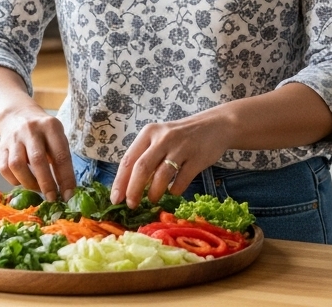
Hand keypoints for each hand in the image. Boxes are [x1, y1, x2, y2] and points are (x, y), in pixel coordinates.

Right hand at [0, 104, 76, 201]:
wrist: (17, 115)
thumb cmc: (43, 131)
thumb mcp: (57, 136)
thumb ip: (61, 157)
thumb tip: (66, 188)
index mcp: (51, 126)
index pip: (61, 155)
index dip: (66, 178)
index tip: (68, 195)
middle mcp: (32, 130)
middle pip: (38, 160)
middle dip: (46, 183)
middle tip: (52, 198)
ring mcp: (14, 138)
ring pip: (17, 165)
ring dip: (29, 183)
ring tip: (38, 189)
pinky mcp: (1, 147)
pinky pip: (4, 169)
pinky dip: (14, 180)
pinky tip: (23, 181)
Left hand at [111, 110, 233, 207]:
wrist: (215, 126)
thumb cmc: (181, 136)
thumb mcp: (160, 138)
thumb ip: (145, 156)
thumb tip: (127, 187)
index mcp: (149, 133)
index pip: (128, 160)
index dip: (120, 182)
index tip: (116, 199)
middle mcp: (163, 138)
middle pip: (142, 168)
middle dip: (134, 190)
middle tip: (132, 205)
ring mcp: (181, 148)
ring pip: (161, 176)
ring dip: (154, 193)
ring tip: (153, 199)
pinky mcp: (197, 158)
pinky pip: (181, 181)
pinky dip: (174, 191)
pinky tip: (173, 191)